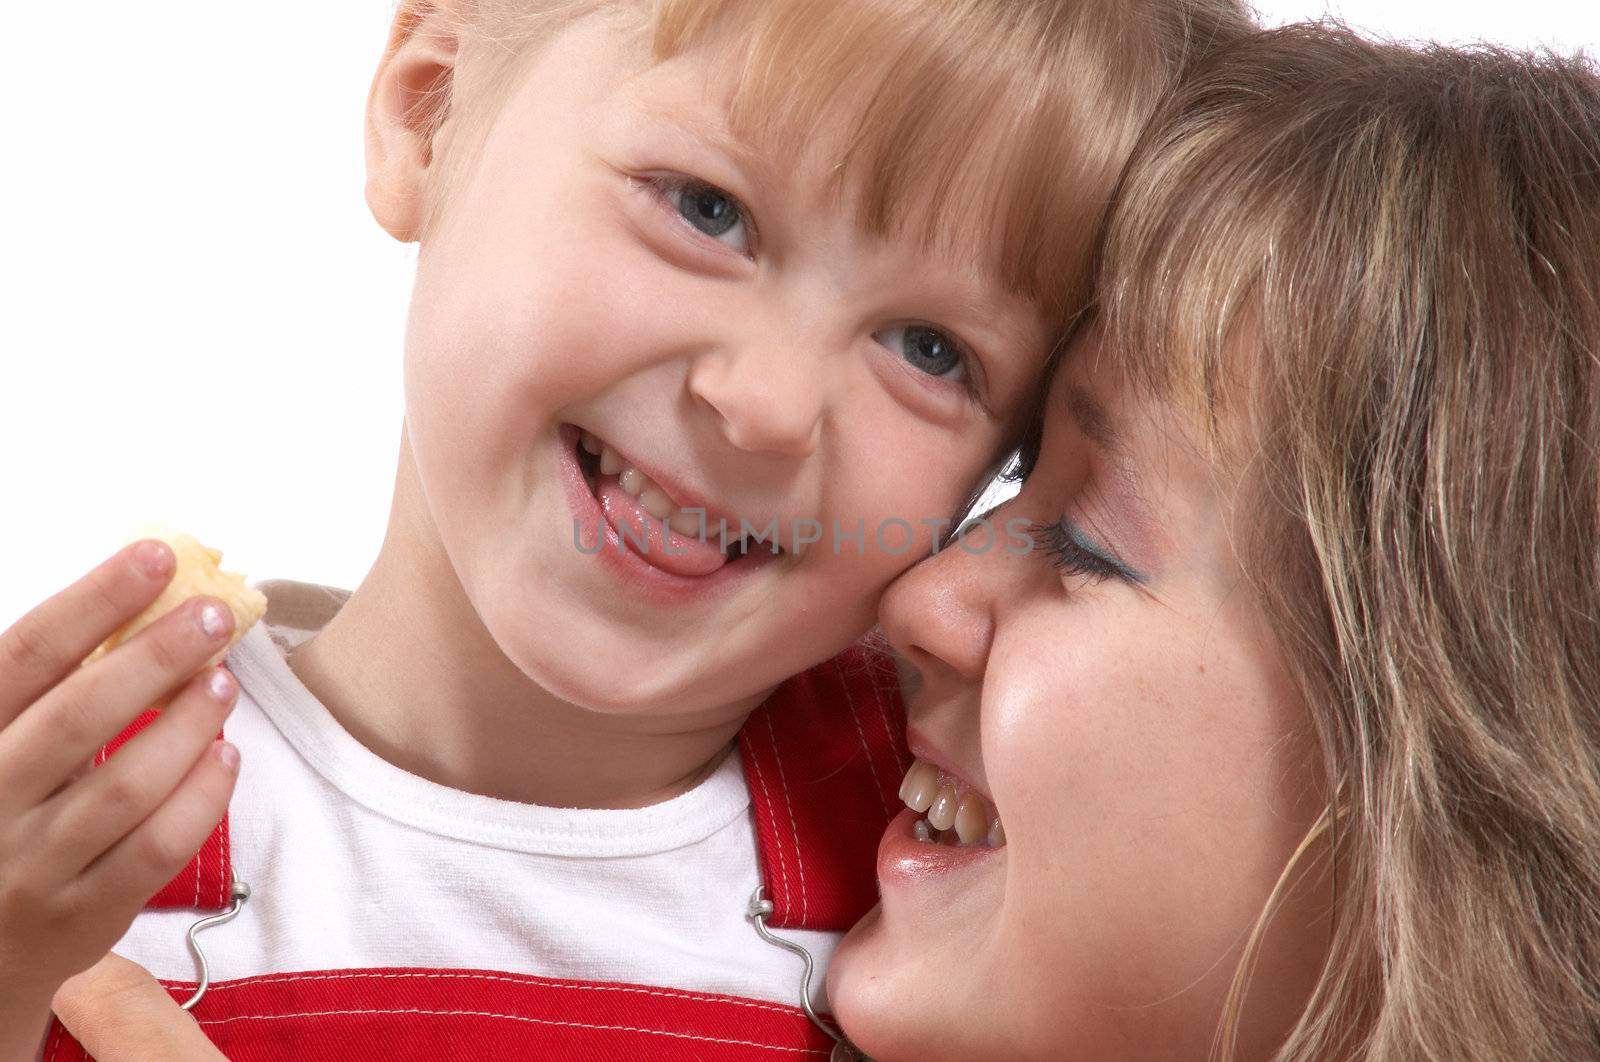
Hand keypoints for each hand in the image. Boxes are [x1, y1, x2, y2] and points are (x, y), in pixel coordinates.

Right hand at [0, 541, 241, 1048]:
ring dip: (190, 723)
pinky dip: (203, 796)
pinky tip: (226, 754)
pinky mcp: (84, 916)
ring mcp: (33, 866)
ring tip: (225, 680)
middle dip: (158, 655)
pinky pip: (159, 848)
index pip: (27, 656)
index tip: (158, 555)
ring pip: (128, 785)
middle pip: (81, 715)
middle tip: (216, 614)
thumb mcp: (0, 743)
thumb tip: (142, 599)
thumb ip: (50, 685)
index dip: (94, 600)